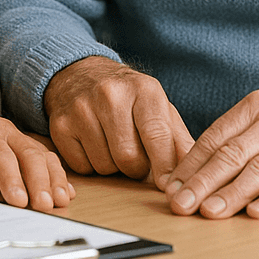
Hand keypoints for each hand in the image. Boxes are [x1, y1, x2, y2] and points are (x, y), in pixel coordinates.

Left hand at [0, 74, 72, 211]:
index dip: (10, 176)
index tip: (19, 201)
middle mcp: (6, 131)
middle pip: (27, 154)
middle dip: (39, 180)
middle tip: (44, 206)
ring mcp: (19, 138)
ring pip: (42, 155)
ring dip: (53, 179)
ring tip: (60, 202)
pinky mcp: (28, 146)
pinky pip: (48, 158)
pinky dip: (59, 176)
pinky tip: (67, 193)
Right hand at [42, 57, 193, 186]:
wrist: (79, 72)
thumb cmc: (127, 96)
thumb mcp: (157, 107)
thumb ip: (177, 139)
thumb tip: (197, 172)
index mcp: (143, 89)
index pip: (157, 135)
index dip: (165, 167)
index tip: (168, 185)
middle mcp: (110, 94)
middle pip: (129, 159)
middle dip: (136, 167)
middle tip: (135, 155)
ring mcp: (82, 108)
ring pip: (105, 166)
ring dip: (113, 167)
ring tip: (112, 144)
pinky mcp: (60, 124)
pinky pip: (82, 167)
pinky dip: (90, 164)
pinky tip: (93, 143)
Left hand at [164, 86, 258, 219]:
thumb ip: (235, 138)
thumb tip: (193, 171)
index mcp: (256, 106)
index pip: (215, 137)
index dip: (191, 164)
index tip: (171, 186)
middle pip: (232, 153)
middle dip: (202, 181)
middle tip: (181, 204)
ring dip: (232, 193)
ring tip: (210, 212)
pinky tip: (257, 214)